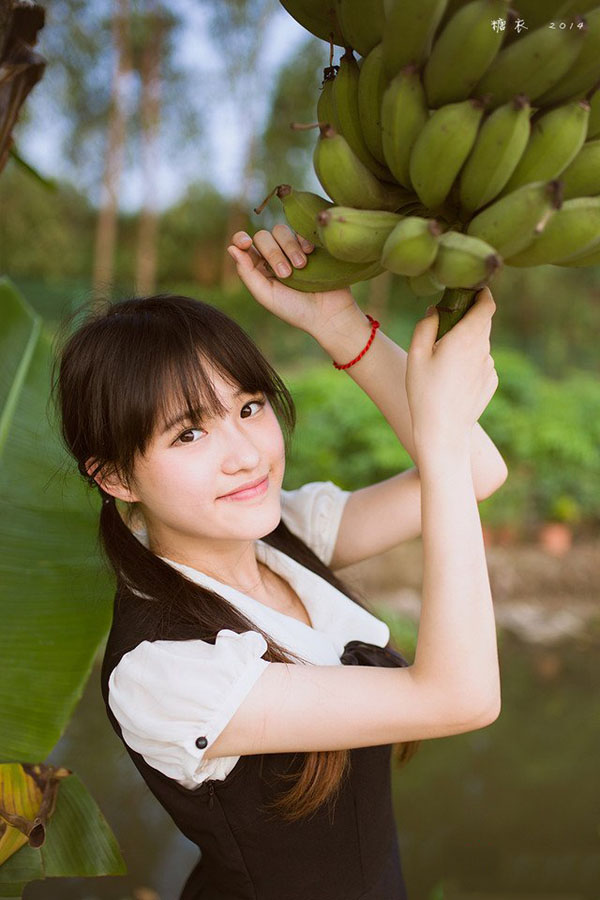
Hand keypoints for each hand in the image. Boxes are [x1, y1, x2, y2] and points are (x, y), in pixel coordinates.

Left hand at [226, 225, 358, 336]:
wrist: (329, 313)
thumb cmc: (295, 309)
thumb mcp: (266, 295)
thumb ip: (247, 273)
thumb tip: (231, 248)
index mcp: (259, 268)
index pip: (243, 244)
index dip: (241, 239)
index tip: (246, 243)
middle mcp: (273, 256)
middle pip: (262, 236)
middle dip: (273, 253)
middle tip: (286, 274)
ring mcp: (292, 249)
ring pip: (281, 230)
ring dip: (289, 247)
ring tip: (301, 266)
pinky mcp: (311, 244)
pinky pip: (301, 230)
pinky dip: (303, 240)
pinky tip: (310, 254)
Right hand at [406, 287, 498, 447]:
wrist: (443, 432)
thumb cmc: (424, 393)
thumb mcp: (416, 356)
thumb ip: (426, 326)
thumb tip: (437, 311)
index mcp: (466, 337)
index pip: (487, 304)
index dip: (481, 293)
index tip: (469, 290)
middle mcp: (483, 349)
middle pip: (484, 322)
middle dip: (468, 317)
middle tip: (445, 326)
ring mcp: (489, 367)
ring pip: (481, 344)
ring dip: (467, 343)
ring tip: (443, 361)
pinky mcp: (491, 382)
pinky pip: (481, 363)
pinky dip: (470, 363)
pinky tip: (452, 380)